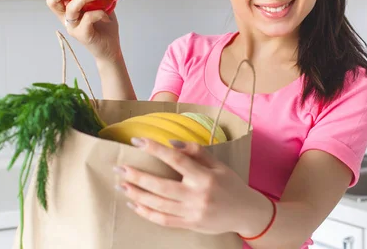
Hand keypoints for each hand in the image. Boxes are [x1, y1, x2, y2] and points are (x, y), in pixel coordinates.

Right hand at [44, 0, 121, 61]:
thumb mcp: (100, 6)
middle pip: (52, 2)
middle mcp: (66, 19)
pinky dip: (99, 13)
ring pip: (71, 9)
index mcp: (66, 11)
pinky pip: (88, 18)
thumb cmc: (105, 27)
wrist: (111, 49)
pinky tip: (107, 15)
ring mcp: (73, 28)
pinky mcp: (82, 35)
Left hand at [113, 138, 273, 236]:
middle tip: (119, 168)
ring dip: (137, 195)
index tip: (137, 141)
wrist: (246, 214)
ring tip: (122, 184)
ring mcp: (192, 213)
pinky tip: (133, 204)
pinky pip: (163, 220)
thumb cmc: (232, 185)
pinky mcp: (189, 225)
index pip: (176, 160)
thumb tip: (171, 142)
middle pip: (161, 186)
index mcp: (205, 177)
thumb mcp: (219, 165)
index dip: (155, 149)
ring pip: (158, 205)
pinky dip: (146, 213)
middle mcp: (197, 196)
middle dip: (137, 177)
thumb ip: (196, 152)